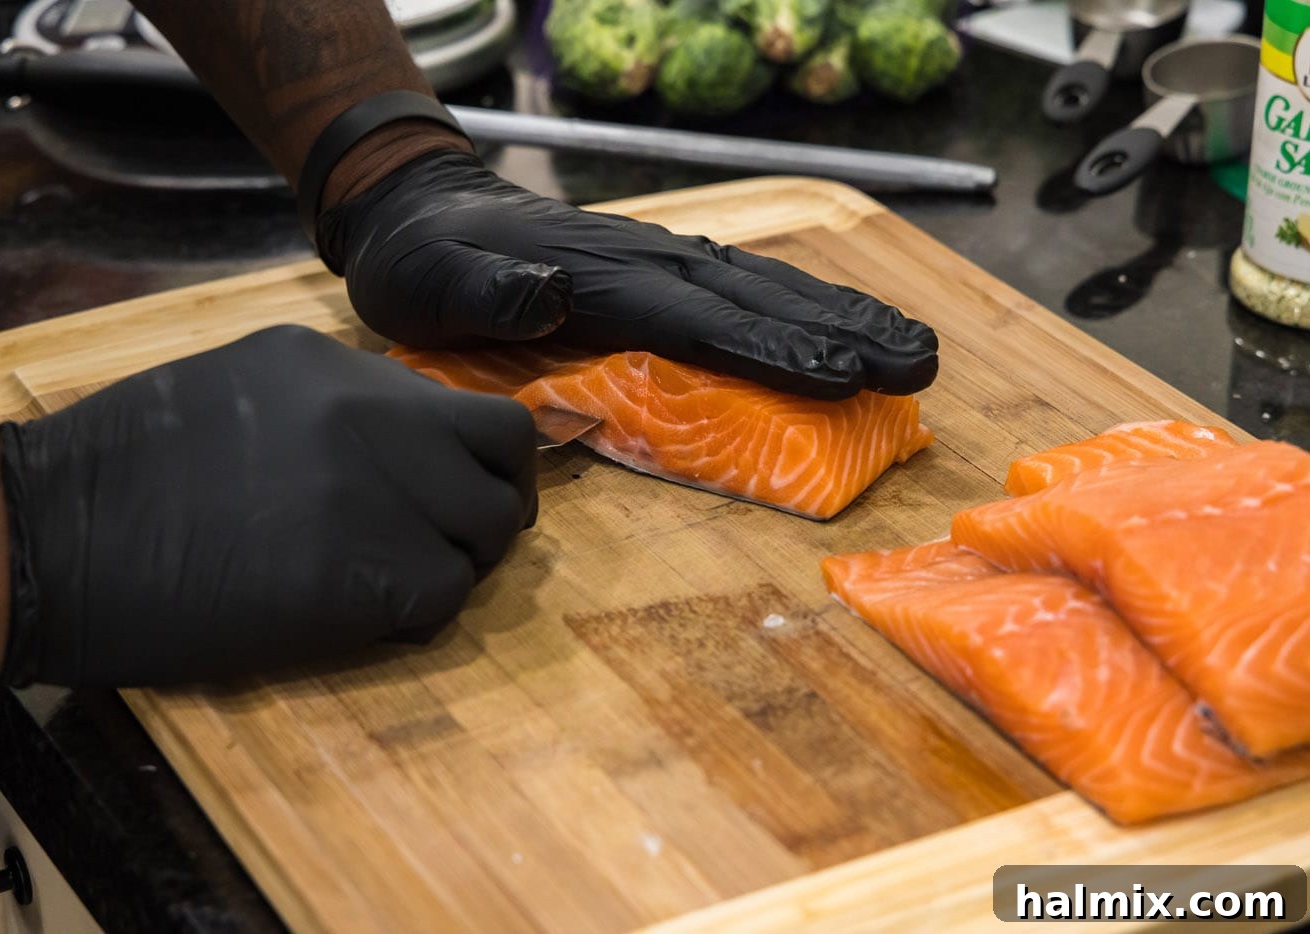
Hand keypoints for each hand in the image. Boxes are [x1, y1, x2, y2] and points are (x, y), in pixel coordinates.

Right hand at [0, 326, 536, 687]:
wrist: (51, 536)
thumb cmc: (124, 468)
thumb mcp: (244, 389)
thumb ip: (338, 404)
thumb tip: (411, 438)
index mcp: (343, 368)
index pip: (476, 409)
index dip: (484, 460)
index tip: (464, 490)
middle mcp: (379, 416)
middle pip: (506, 461)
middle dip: (493, 507)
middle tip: (451, 542)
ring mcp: (381, 492)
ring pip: (483, 536)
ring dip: (452, 563)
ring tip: (384, 580)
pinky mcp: (370, 574)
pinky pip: (444, 596)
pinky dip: (416, 614)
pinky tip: (356, 614)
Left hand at [318, 151, 938, 399]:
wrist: (421, 209)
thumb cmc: (425, 263)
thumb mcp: (431, 284)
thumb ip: (488, 292)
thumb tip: (546, 295)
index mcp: (604, 278)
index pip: (702, 319)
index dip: (774, 349)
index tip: (842, 379)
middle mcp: (650, 261)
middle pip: (761, 300)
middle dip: (843, 334)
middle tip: (919, 368)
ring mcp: (661, 259)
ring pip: (769, 288)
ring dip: (844, 317)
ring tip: (912, 349)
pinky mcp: (661, 268)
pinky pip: (748, 289)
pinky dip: (805, 308)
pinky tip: (842, 328)